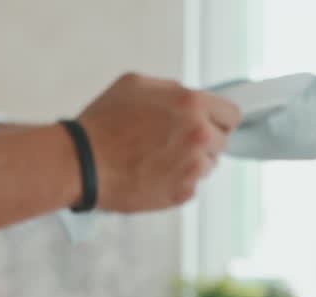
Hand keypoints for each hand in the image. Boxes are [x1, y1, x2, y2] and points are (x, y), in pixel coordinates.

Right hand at [77, 73, 241, 210]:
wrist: (83, 163)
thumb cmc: (103, 124)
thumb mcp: (136, 84)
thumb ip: (171, 89)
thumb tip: (186, 97)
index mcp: (191, 104)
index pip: (232, 114)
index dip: (220, 118)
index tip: (212, 124)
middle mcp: (199, 135)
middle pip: (222, 141)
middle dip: (204, 140)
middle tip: (175, 141)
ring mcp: (193, 167)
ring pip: (208, 165)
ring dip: (191, 162)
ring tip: (159, 158)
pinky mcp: (183, 193)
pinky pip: (192, 186)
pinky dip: (177, 182)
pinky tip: (153, 174)